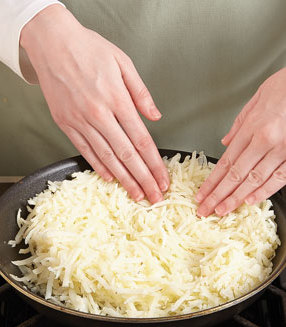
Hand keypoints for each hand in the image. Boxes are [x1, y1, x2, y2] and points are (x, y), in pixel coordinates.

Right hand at [20, 5, 168, 203]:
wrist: (52, 43)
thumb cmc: (89, 49)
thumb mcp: (123, 63)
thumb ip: (141, 93)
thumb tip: (155, 117)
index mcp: (117, 99)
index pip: (141, 140)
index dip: (154, 164)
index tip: (163, 180)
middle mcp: (99, 114)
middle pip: (127, 155)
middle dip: (143, 179)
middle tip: (155, 197)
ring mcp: (81, 121)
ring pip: (107, 157)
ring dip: (123, 179)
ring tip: (136, 195)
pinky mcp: (66, 124)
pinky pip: (85, 150)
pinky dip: (98, 166)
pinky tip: (110, 179)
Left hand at [196, 68, 285, 216]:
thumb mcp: (257, 99)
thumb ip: (240, 123)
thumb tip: (226, 142)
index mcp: (252, 127)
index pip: (225, 162)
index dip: (211, 181)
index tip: (201, 194)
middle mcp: (264, 140)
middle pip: (235, 175)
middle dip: (218, 195)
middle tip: (205, 210)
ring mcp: (282, 150)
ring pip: (254, 180)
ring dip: (236, 198)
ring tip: (222, 211)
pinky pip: (280, 178)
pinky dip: (264, 191)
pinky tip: (250, 201)